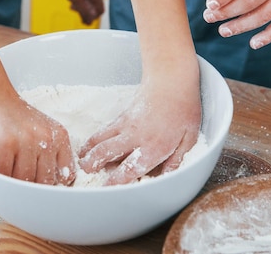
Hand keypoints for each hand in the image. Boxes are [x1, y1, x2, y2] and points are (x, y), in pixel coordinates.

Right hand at [0, 95, 75, 185]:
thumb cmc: (15, 117)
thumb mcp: (43, 130)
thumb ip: (51, 155)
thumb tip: (52, 190)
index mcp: (59, 136)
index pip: (66, 176)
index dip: (53, 186)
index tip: (42, 187)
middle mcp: (45, 139)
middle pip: (44, 182)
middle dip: (32, 187)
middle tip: (20, 185)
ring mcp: (24, 142)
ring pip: (23, 181)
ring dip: (13, 184)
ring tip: (7, 175)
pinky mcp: (2, 145)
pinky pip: (3, 175)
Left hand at [55, 0, 104, 24]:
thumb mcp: (76, 0)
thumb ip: (84, 12)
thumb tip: (90, 22)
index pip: (100, 11)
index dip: (92, 18)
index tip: (83, 20)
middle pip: (95, 7)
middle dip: (86, 12)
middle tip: (75, 11)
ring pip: (90, 2)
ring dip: (82, 7)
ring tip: (72, 6)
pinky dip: (81, 1)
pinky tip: (73, 0)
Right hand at [77, 70, 200, 184]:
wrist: (171, 80)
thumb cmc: (184, 108)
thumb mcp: (189, 138)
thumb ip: (177, 160)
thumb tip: (167, 177)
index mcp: (153, 147)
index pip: (130, 168)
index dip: (116, 181)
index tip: (107, 189)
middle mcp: (135, 138)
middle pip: (106, 153)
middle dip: (92, 164)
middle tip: (86, 173)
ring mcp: (125, 125)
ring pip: (100, 140)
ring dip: (88, 152)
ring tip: (81, 163)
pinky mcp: (121, 117)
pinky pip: (103, 131)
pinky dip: (93, 140)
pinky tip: (88, 147)